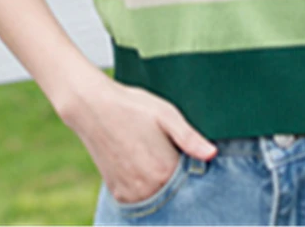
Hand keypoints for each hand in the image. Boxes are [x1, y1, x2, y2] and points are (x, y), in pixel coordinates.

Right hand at [57, 67, 217, 205]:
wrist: (92, 107)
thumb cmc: (132, 106)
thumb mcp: (165, 114)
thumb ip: (189, 138)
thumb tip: (212, 154)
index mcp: (164, 171)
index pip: (192, 183)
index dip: (194, 168)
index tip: (189, 154)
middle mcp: (147, 189)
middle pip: (175, 192)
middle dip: (178, 178)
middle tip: (167, 149)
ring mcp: (131, 194)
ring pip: (158, 196)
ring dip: (162, 183)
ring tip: (153, 153)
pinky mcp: (118, 193)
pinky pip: (141, 198)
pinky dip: (146, 186)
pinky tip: (143, 163)